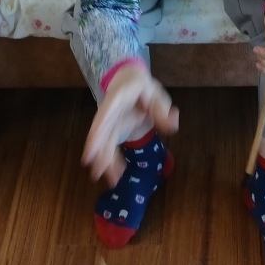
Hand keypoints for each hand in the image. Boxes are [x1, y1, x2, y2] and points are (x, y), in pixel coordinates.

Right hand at [85, 62, 178, 180]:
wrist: (129, 82)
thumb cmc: (142, 88)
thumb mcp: (156, 94)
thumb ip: (163, 110)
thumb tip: (173, 123)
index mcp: (119, 98)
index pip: (106, 113)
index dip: (98, 131)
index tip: (90, 149)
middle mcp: (109, 112)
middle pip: (101, 133)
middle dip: (98, 153)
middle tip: (95, 173)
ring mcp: (109, 123)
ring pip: (104, 144)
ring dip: (106, 163)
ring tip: (113, 182)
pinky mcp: (111, 131)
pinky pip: (109, 148)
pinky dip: (112, 162)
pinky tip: (117, 176)